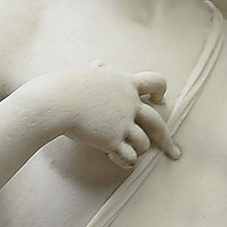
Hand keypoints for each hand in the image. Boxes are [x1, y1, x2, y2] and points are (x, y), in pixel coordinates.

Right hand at [33, 63, 177, 175]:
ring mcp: (123, 122)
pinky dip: (125, 161)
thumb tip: (99, 64)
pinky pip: (130, 158)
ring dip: (137, 150)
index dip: (160, 91)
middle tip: (172, 151)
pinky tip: (117, 159)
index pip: (155, 81)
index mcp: (124, 83)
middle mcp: (128, 102)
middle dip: (166, 139)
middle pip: (158, 122)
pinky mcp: (114, 140)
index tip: (159, 100)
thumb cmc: (64, 87)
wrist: (54, 102)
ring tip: (126, 151)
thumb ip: (97, 72)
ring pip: (144, 143)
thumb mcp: (85, 74)